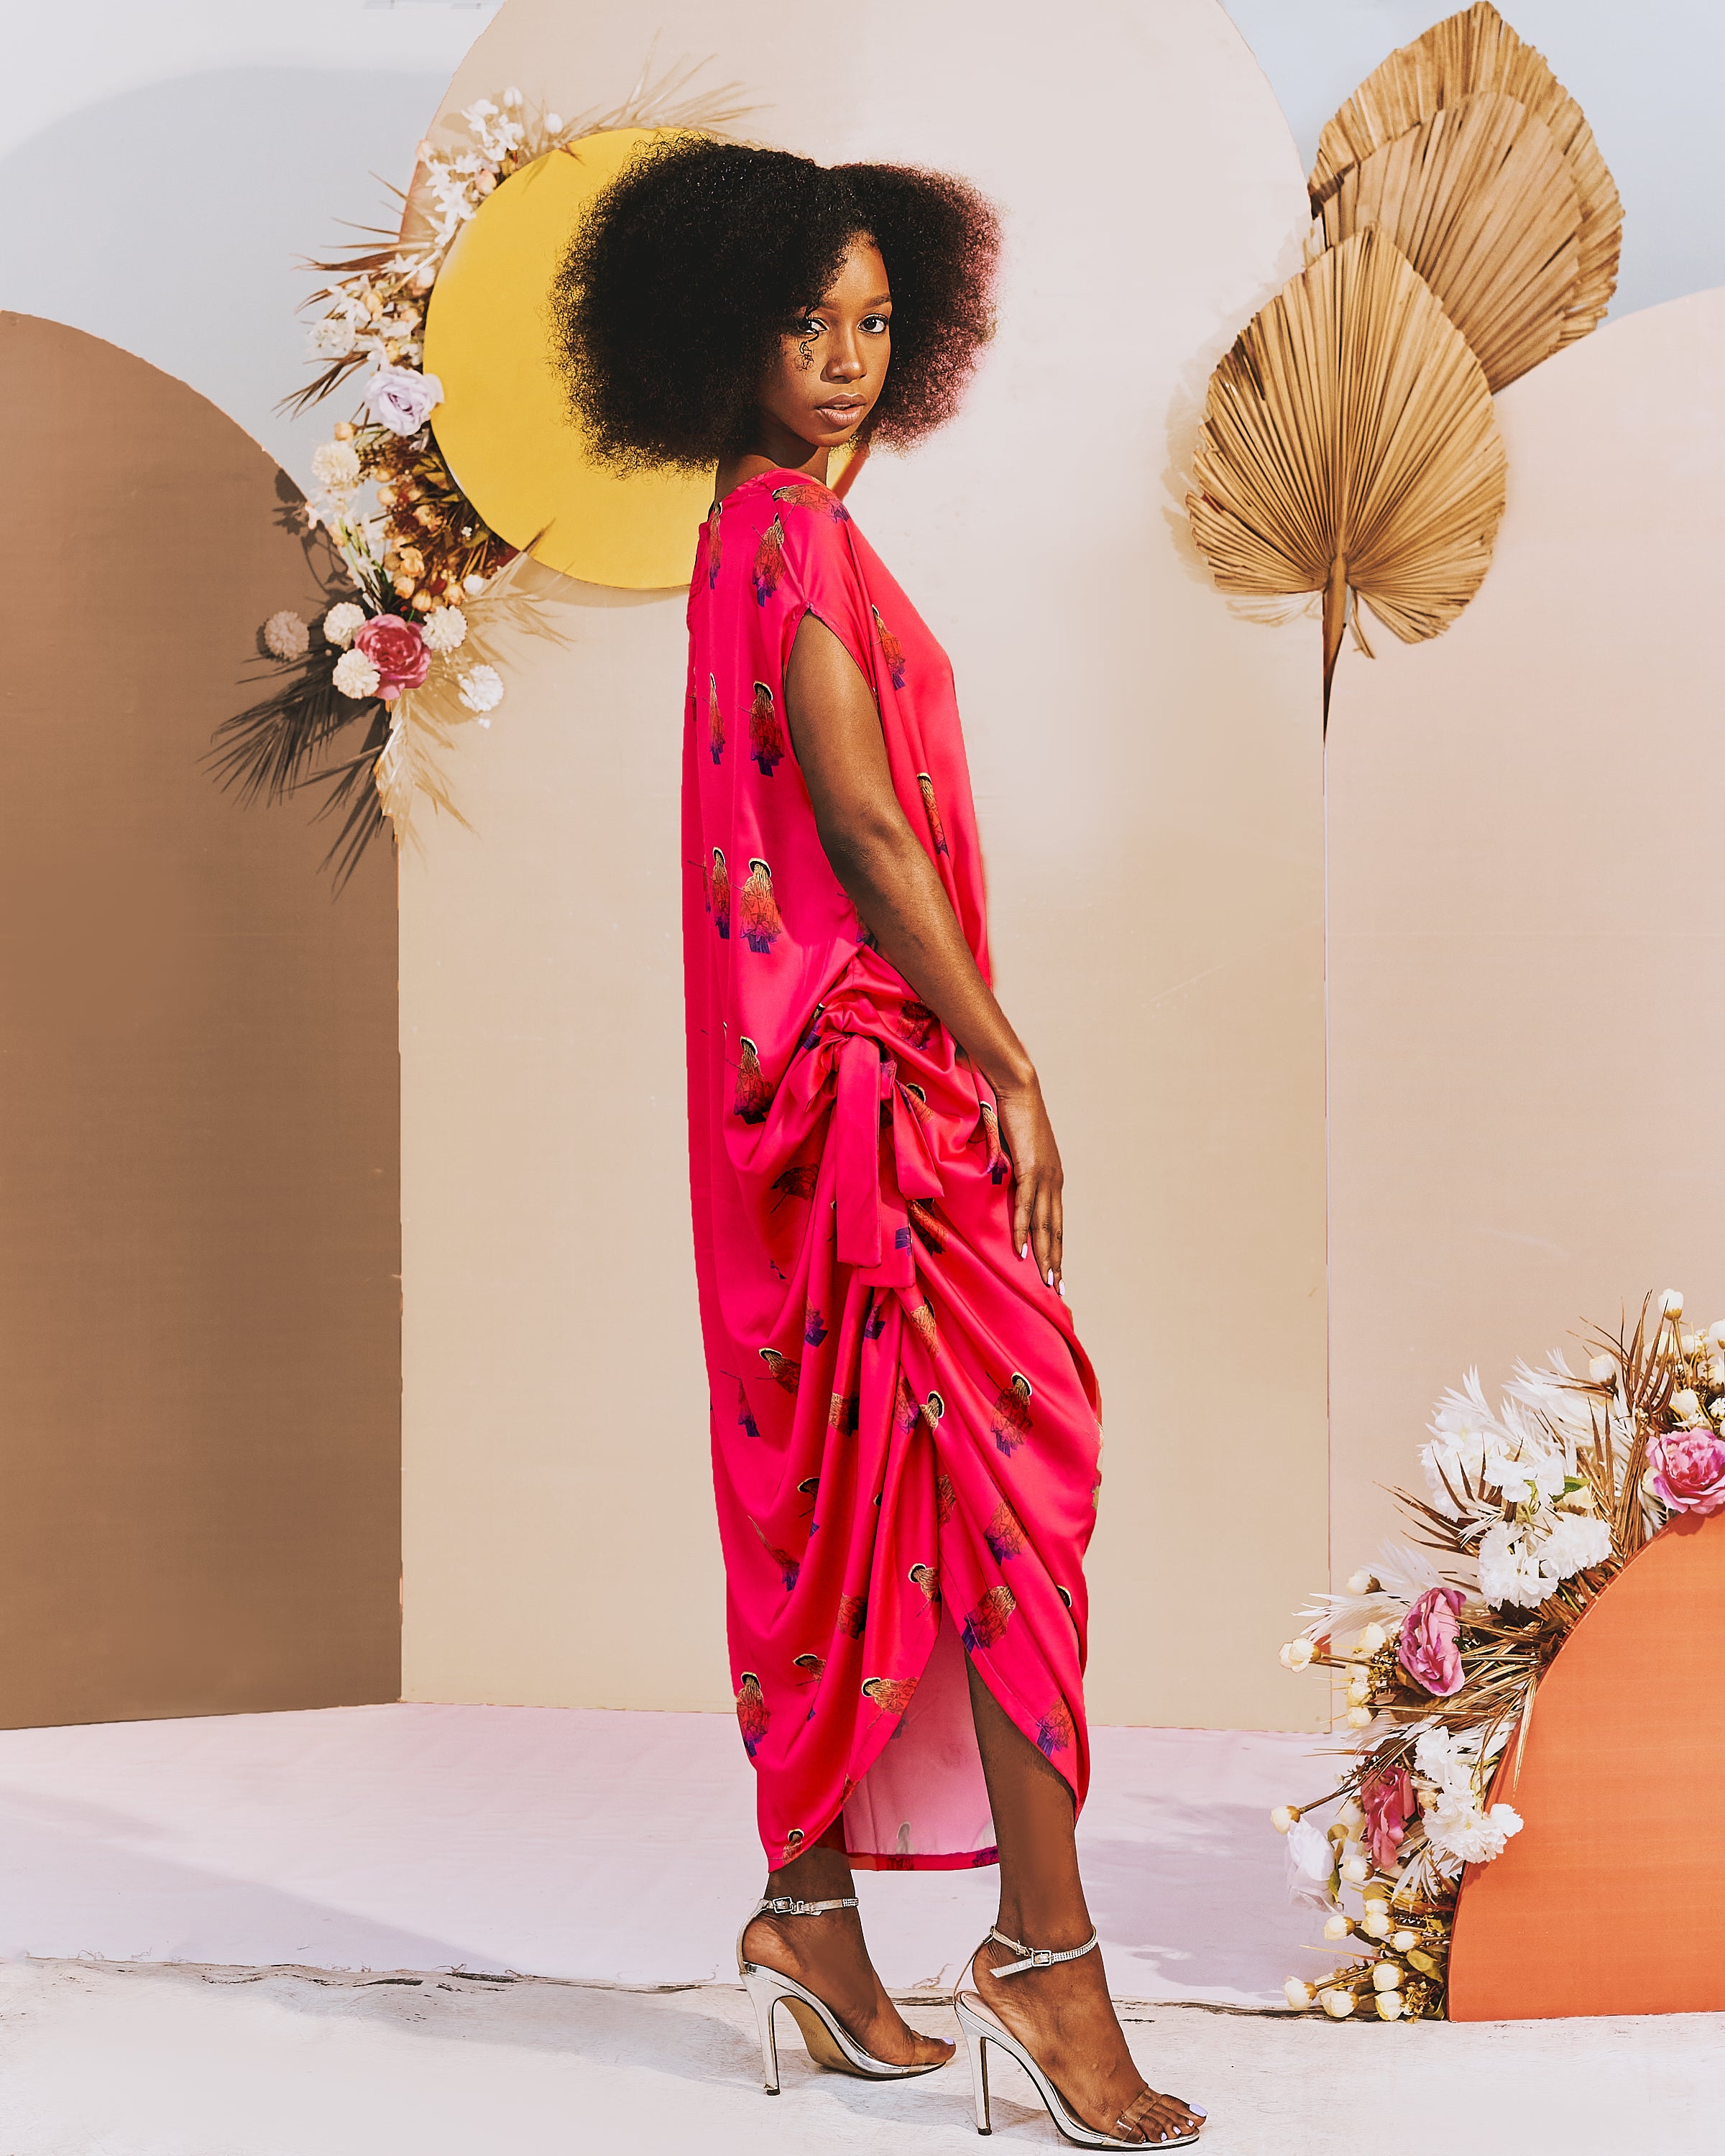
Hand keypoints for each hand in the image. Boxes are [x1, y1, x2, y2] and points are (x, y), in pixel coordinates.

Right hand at [994, 1073, 1062, 1293]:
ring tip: (1045, 1279)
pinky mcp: (1030, 1169)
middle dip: (1056, 1259)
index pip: (1055, 1219)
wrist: (1017, 1088)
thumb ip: (1014, 1171)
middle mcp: (1054, 1180)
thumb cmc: (1012, 1114)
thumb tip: (1002, 1186)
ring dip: (1044, 1254)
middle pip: (1054, 1228)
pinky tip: (1021, 1251)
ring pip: (1044, 1223)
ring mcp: (1044, 1175)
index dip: (1055, 1246)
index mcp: (1052, 1176)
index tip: (1057, 1269)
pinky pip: (1025, 1207)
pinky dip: (1023, 1231)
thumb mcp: (1016, 1150)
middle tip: (1057, 1287)